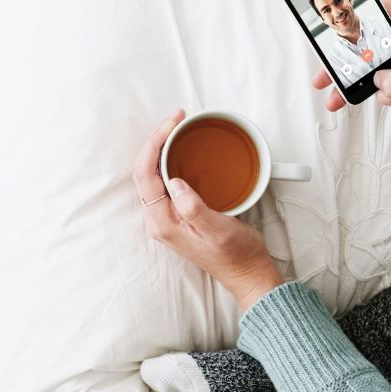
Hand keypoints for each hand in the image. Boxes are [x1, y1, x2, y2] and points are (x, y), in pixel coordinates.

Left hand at [133, 110, 285, 311]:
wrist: (247, 273)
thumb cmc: (237, 255)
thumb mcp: (219, 231)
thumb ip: (194, 209)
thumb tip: (176, 183)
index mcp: (163, 223)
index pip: (145, 174)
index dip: (154, 143)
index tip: (172, 124)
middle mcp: (159, 220)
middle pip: (144, 171)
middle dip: (155, 140)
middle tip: (176, 118)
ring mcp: (166, 218)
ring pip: (152, 174)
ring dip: (160, 148)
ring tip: (176, 127)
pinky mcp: (177, 215)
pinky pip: (164, 181)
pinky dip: (169, 160)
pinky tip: (180, 149)